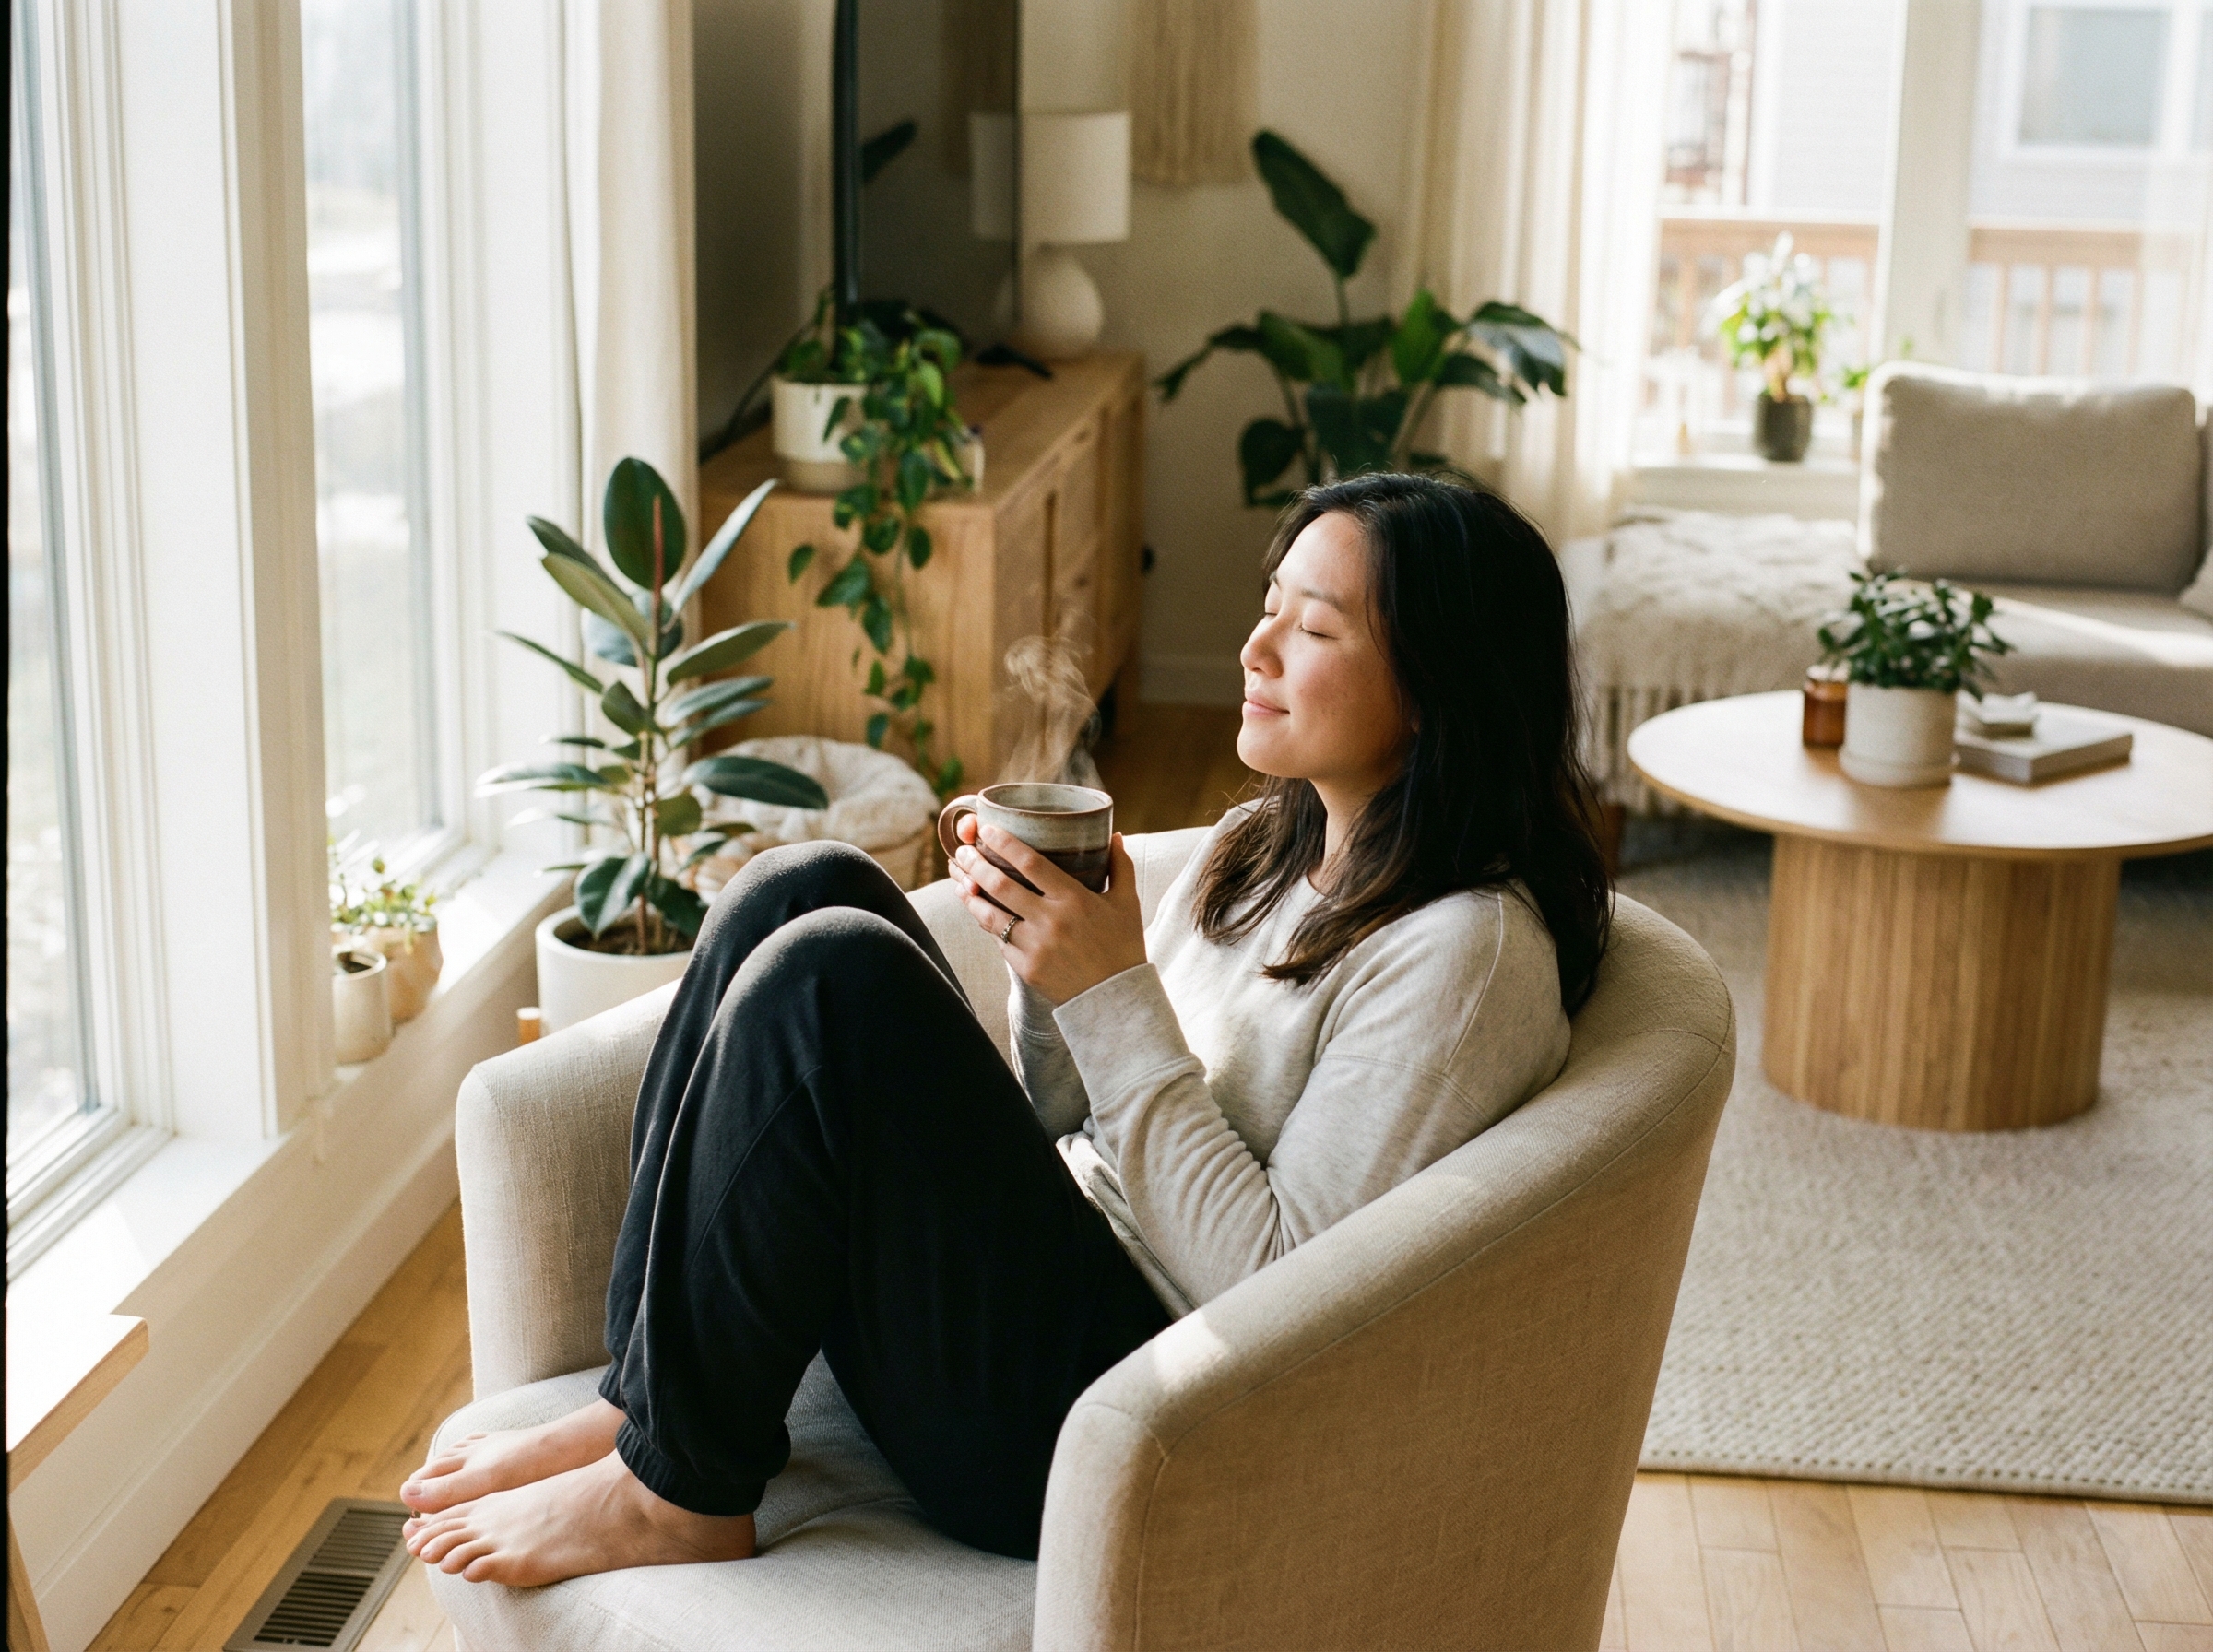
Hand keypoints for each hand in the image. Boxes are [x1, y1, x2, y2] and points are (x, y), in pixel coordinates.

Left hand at [949, 817, 1146, 1005]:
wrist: (1116, 999)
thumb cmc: (1124, 947)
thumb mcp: (1127, 903)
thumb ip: (1121, 866)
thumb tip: (1115, 835)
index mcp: (1075, 899)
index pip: (1031, 863)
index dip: (1005, 843)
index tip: (987, 830)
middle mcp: (1051, 921)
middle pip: (1002, 885)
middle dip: (977, 865)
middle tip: (963, 852)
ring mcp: (1036, 947)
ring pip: (991, 916)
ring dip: (971, 895)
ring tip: (959, 880)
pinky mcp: (1027, 969)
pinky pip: (1000, 941)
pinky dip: (988, 924)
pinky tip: (979, 911)